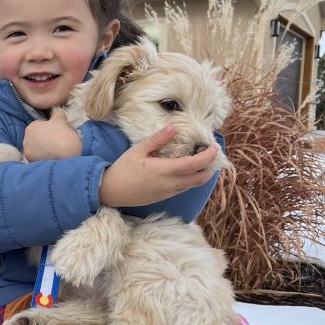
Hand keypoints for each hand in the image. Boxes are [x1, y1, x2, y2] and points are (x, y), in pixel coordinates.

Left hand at [23, 110, 81, 161]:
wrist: (67, 156)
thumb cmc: (63, 135)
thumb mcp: (62, 120)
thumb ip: (58, 115)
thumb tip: (58, 113)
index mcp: (31, 127)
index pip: (39, 125)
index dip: (49, 127)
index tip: (56, 131)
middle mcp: (25, 139)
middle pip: (36, 137)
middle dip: (44, 138)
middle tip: (56, 140)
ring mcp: (27, 152)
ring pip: (36, 148)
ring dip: (43, 148)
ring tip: (55, 149)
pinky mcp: (31, 162)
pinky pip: (37, 157)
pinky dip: (43, 157)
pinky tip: (52, 156)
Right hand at [99, 125, 217, 207]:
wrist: (111, 192)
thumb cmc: (123, 169)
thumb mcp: (137, 151)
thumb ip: (157, 140)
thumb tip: (173, 128)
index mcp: (165, 170)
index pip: (195, 164)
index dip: (208, 156)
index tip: (213, 147)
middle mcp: (171, 183)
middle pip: (200, 178)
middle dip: (210, 167)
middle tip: (210, 154)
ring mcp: (168, 192)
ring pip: (193, 185)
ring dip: (201, 174)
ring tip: (200, 162)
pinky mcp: (164, 197)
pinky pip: (183, 188)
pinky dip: (190, 180)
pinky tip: (185, 171)